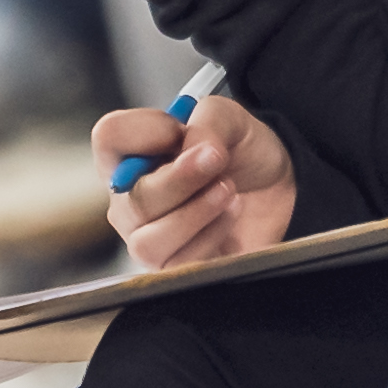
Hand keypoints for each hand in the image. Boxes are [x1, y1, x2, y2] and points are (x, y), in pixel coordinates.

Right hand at [94, 90, 296, 272]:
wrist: (277, 190)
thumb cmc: (242, 154)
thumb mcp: (231, 119)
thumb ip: (206, 121)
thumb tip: (192, 149)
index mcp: (132, 155)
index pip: (109, 137)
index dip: (143, 131)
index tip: (179, 130)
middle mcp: (130, 199)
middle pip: (130, 197)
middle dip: (179, 178)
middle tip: (217, 159)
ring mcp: (148, 238)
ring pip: (148, 241)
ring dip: (195, 213)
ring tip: (227, 190)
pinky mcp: (174, 268)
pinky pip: (179, 264)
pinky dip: (211, 235)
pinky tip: (230, 215)